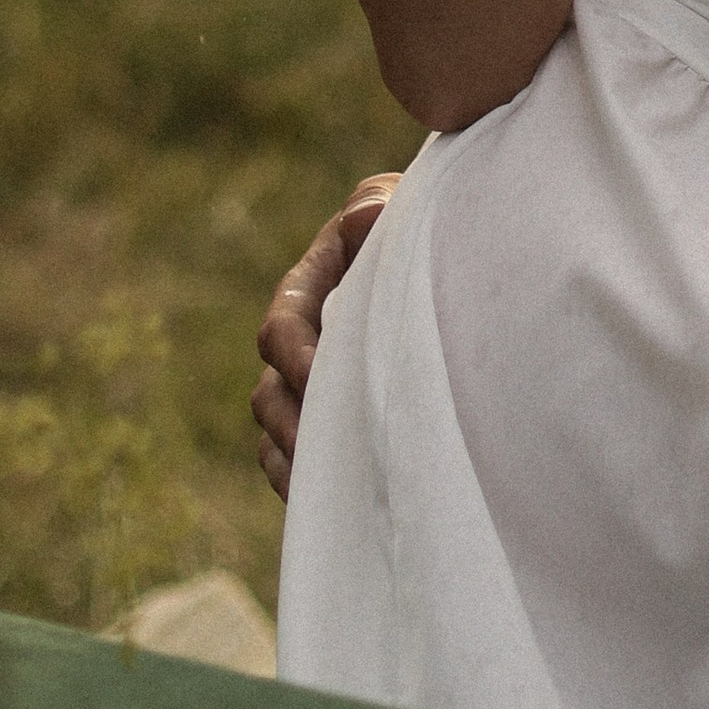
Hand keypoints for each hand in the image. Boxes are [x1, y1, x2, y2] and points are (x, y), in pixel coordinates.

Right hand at [251, 175, 403, 496]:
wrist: (439, 263)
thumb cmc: (413, 226)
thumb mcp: (397, 204)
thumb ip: (375, 207)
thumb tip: (364, 219)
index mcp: (304, 291)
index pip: (280, 329)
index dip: (294, 356)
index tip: (319, 380)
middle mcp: (298, 345)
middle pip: (269, 394)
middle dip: (292, 423)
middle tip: (324, 449)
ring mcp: (308, 389)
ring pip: (277, 434)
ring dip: (297, 459)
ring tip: (331, 484)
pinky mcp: (326, 424)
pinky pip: (293, 466)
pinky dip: (304, 485)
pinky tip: (336, 504)